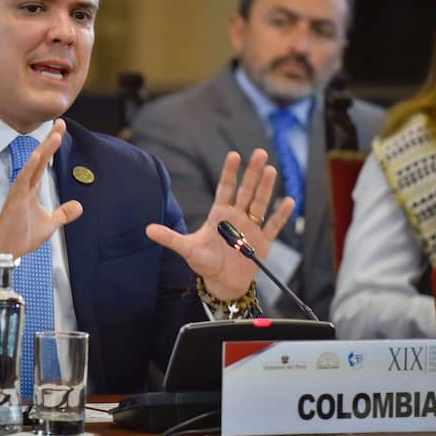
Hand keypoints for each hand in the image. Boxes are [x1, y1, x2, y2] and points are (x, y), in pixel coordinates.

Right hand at [0, 119, 82, 285]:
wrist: (8, 252)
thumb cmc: (23, 236)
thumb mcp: (50, 224)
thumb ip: (63, 213)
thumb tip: (79, 207)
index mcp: (32, 188)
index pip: (44, 162)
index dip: (51, 146)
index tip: (60, 129)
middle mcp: (26, 186)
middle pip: (40, 158)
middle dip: (50, 141)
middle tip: (60, 123)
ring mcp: (20, 192)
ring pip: (33, 167)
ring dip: (44, 151)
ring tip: (55, 136)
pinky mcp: (15, 201)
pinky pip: (22, 182)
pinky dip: (29, 169)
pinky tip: (36, 156)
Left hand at [146, 148, 293, 299]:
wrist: (222, 283)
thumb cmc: (204, 263)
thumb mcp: (187, 250)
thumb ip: (170, 238)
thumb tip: (147, 230)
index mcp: (219, 214)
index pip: (225, 188)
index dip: (230, 172)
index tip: (234, 155)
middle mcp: (237, 216)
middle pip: (246, 190)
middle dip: (253, 173)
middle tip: (260, 153)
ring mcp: (251, 227)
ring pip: (260, 204)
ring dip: (266, 188)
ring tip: (272, 170)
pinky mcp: (263, 242)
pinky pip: (273, 226)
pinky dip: (281, 215)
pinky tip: (288, 201)